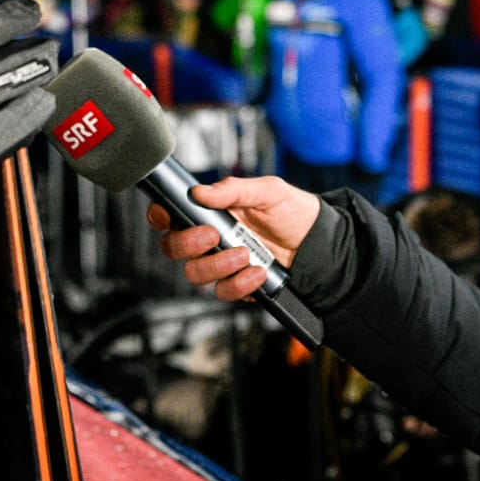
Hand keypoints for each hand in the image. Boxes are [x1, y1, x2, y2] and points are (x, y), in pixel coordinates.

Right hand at [150, 175, 319, 301]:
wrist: (318, 243)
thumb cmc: (293, 211)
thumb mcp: (268, 191)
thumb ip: (234, 189)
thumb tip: (201, 192)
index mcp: (211, 211)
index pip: (171, 215)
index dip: (160, 216)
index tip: (167, 217)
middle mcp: (211, 238)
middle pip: (173, 248)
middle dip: (187, 244)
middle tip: (213, 235)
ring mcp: (222, 262)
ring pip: (195, 273)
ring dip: (217, 265)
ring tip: (245, 254)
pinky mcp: (237, 284)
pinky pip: (224, 291)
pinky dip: (239, 284)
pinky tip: (258, 272)